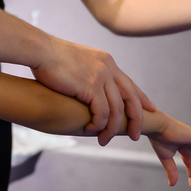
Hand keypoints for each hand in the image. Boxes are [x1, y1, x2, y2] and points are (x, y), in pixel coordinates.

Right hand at [32, 37, 155, 145]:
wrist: (40, 50)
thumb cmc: (51, 57)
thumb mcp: (78, 61)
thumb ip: (89, 73)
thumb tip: (88, 89)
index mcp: (106, 61)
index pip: (129, 83)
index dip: (141, 98)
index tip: (150, 109)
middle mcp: (108, 68)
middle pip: (131, 98)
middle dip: (135, 119)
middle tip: (134, 136)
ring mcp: (101, 77)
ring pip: (116, 110)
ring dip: (111, 129)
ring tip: (104, 140)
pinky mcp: (90, 87)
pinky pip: (102, 113)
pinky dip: (98, 125)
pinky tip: (90, 131)